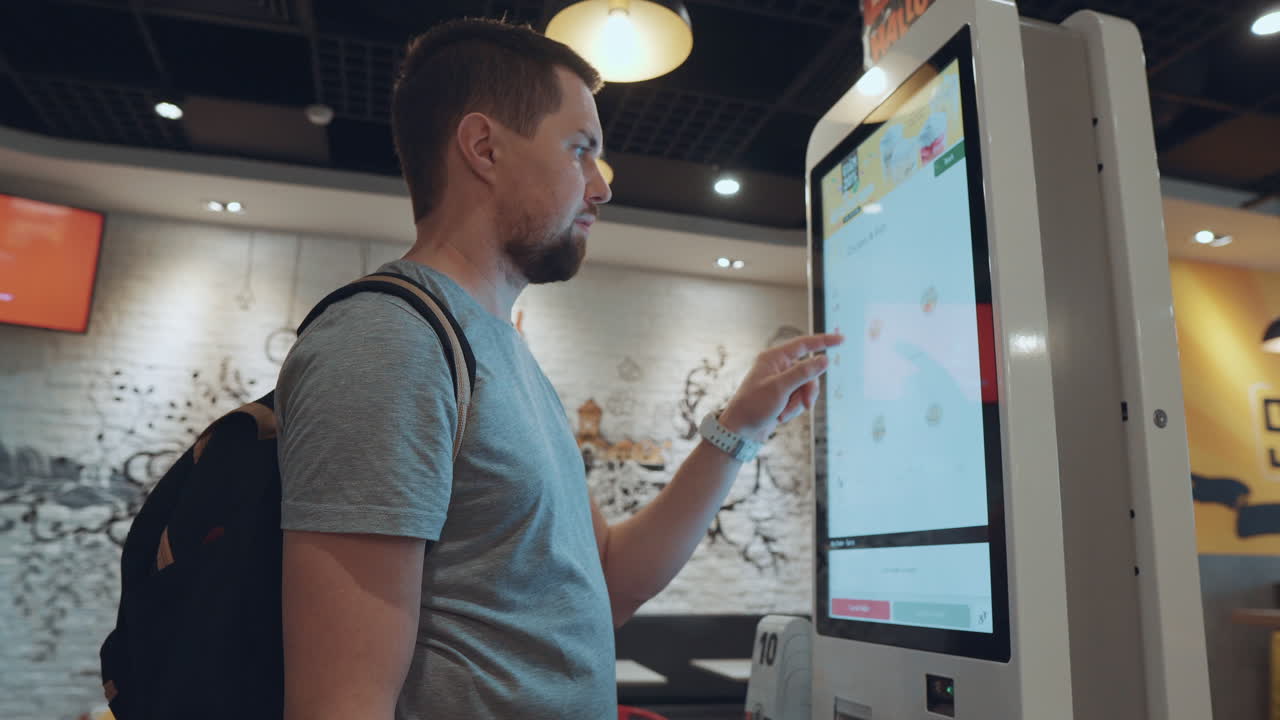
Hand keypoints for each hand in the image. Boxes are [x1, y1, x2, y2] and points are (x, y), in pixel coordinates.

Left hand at [719, 333, 844, 443]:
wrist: (741, 431)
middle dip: (808, 390)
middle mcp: (777, 366)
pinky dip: (794, 409)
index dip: (823, 341)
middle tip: (806, 404)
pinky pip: (800, 398)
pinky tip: (781, 417)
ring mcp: (780, 382)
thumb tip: (824, 359)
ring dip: (799, 403)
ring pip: (806, 387)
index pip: (803, 344)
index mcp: (773, 358)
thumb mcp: (781, 388)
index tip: (841, 339)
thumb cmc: (754, 406)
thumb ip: (804, 372)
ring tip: (784, 414)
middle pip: (809, 372)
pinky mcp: (782, 395)